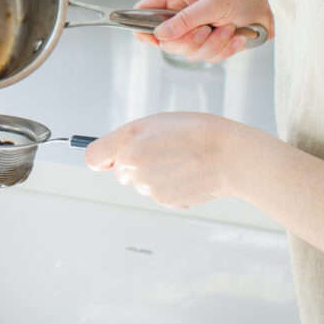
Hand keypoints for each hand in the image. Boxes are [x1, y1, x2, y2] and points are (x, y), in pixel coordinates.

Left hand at [83, 112, 238, 208]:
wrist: (228, 154)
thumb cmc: (196, 132)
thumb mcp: (156, 123)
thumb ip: (128, 139)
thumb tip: (108, 160)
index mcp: (128, 140)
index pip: (94, 158)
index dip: (103, 158)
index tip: (109, 158)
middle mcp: (132, 165)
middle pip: (120, 173)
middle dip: (135, 165)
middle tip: (163, 152)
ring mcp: (148, 186)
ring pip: (141, 184)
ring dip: (154, 176)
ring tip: (180, 161)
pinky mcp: (164, 201)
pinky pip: (159, 195)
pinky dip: (170, 187)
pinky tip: (187, 174)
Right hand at [134, 0, 273, 63]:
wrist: (272, 6)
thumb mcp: (212, 2)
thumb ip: (185, 19)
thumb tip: (160, 33)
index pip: (144, 13)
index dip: (143, 27)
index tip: (155, 38)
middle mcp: (182, 17)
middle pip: (167, 42)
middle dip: (191, 41)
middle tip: (207, 29)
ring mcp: (196, 32)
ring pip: (190, 53)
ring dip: (213, 44)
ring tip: (229, 28)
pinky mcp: (211, 44)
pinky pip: (208, 58)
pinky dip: (225, 49)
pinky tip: (236, 37)